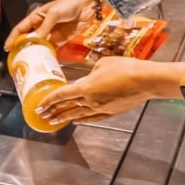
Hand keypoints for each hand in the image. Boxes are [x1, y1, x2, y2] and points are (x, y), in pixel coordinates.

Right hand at [5, 0, 98, 50]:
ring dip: (37, 52)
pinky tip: (46, 59)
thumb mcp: (54, 13)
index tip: (8, 47)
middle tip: (20, 57)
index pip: (21, 28)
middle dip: (24, 48)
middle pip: (30, 39)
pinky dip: (49, 54)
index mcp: (37, 16)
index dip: (13, 37)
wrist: (87, 4)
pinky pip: (53, 48)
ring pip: (41, 45)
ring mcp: (52, 32)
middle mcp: (43, 25)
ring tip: (32, 61)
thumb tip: (35, 39)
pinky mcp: (62, 38)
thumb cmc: (70, 2)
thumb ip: (45, 27)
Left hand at [37, 57, 184, 124]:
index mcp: (86, 87)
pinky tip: (78, 121)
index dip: (49, 100)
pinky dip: (83, 120)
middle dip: (53, 112)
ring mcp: (101, 109)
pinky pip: (93, 118)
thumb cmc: (125, 67)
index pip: (62, 95)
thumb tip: (88, 77)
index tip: (39, 106)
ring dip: (65, 118)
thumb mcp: (103, 63)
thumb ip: (91, 72)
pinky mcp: (111, 112)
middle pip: (67, 107)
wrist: (145, 80)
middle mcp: (90, 101)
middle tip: (42, 115)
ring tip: (55, 121)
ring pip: (78, 115)